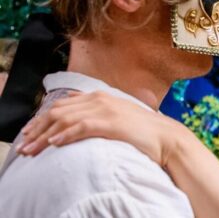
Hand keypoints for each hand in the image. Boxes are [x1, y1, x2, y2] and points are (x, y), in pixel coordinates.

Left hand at [17, 91, 185, 166]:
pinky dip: (65, 135)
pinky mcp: (111, 122)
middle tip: (25, 143)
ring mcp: (106, 110)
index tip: (30, 133)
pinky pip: (81, 127)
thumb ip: (98, 111)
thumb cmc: (144, 131)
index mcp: (101, 96)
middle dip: (38, 127)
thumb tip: (76, 113)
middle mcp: (100, 99)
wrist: (166, 137)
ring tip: (33, 149)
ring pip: (65, 119)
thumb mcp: (118, 115)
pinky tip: (55, 143)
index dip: (42, 118)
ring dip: (45, 135)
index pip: (62, 104)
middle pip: (59, 110)